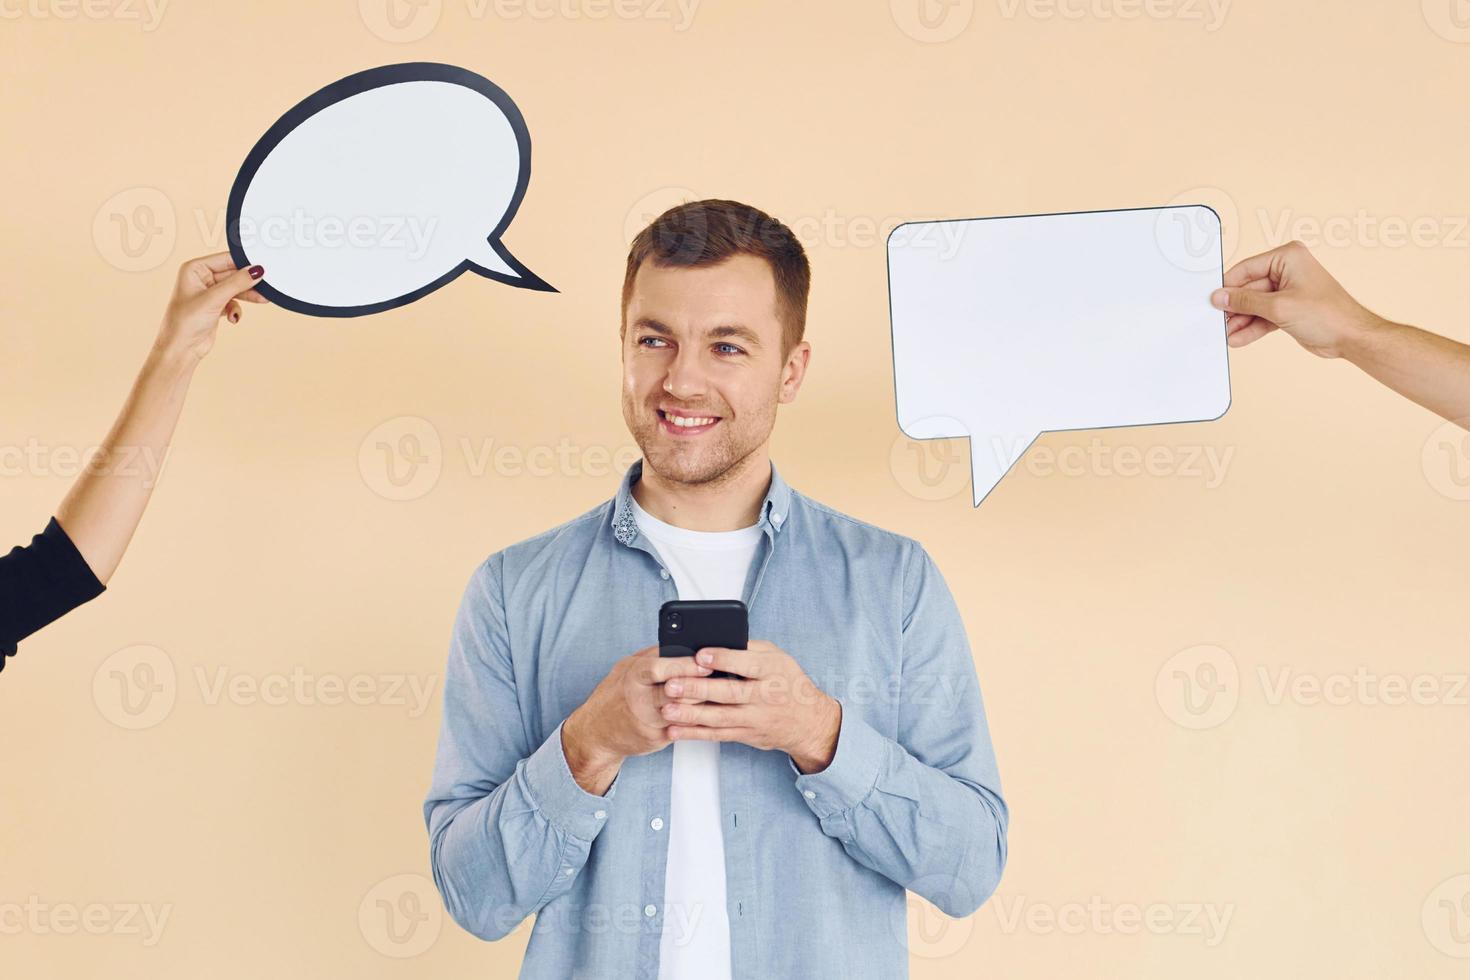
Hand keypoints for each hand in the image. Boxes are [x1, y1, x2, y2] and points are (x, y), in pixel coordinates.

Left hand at [153, 252, 268, 361]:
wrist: (181, 349)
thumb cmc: (184, 322)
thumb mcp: (214, 299)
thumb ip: (237, 283)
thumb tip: (256, 271)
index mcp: (194, 269)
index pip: (225, 259)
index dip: (244, 263)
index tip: (262, 267)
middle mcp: (201, 278)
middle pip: (233, 274)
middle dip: (248, 282)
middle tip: (265, 286)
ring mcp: (209, 293)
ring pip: (236, 288)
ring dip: (247, 296)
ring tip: (262, 299)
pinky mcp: (216, 306)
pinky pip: (234, 301)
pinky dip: (237, 309)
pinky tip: (234, 318)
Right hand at [561, 646, 713, 793]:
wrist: (595, 732)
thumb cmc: (615, 694)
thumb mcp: (627, 667)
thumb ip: (653, 656)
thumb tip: (684, 643)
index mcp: (632, 676)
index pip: (660, 668)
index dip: (686, 665)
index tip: (706, 661)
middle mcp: (639, 699)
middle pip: (676, 690)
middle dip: (700, 685)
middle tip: (722, 678)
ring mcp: (647, 720)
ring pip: (683, 710)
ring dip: (703, 703)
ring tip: (721, 695)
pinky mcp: (655, 738)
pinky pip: (682, 727)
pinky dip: (697, 720)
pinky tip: (711, 713)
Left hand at [658, 640, 841, 773]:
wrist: (808, 722)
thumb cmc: (788, 682)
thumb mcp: (777, 657)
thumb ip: (750, 648)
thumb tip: (718, 639)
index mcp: (772, 671)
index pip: (746, 663)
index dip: (722, 659)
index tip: (700, 655)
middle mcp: (764, 695)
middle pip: (728, 692)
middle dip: (697, 690)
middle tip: (671, 684)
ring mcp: (754, 718)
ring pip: (719, 717)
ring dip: (690, 715)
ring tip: (667, 710)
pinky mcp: (746, 735)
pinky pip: (717, 735)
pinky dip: (694, 734)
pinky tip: (675, 730)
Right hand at [1210, 241, 1384, 358]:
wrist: (1351, 337)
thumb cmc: (1328, 314)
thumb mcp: (1278, 307)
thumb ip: (1245, 302)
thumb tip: (1220, 297)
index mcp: (1287, 257)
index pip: (1246, 269)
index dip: (1228, 286)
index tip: (1212, 300)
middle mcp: (1287, 270)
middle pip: (1248, 289)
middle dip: (1234, 308)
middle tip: (1217, 321)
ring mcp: (1287, 291)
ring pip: (1254, 305)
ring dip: (1240, 321)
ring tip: (1226, 334)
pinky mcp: (1287, 309)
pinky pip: (1262, 316)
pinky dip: (1251, 327)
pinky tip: (1239, 338)